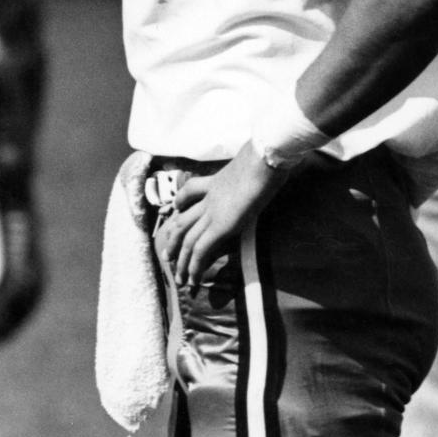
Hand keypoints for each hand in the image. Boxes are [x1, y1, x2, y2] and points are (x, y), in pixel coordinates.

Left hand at [159, 143, 289, 289]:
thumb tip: (270, 163)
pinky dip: (194, 266)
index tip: (175, 213)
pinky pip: (200, 249)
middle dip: (172, 240)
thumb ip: (254, 164)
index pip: (190, 191)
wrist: (265, 158)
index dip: (180, 203)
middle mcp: (208, 198)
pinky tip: (194, 279)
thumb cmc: (267, 157)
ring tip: (178, 278)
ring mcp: (212, 212)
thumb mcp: (255, 160)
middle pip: (181, 220)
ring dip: (181, 260)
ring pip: (186, 239)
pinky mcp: (220, 225)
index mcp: (215, 180)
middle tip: (167, 256)